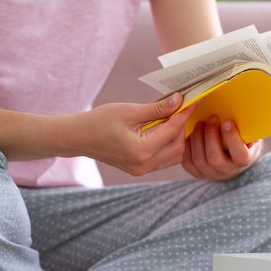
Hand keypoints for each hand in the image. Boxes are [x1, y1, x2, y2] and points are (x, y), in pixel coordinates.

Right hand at [79, 93, 195, 175]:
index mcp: (141, 150)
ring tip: (169, 120)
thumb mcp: (129, 111)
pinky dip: (168, 146)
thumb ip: (157, 108)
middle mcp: (144, 164)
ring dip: (176, 138)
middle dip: (181, 127)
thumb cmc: (100, 121)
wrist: (79, 137)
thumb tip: (178, 100)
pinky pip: (163, 160)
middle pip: (178, 146)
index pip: (172, 131)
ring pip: (173, 156)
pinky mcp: (139, 170)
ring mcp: (141, 170)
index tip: (192, 100)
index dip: (184, 114)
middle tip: (178, 109)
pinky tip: (162, 131)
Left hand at [181, 116, 261, 179]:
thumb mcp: (248, 132)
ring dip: (197, 138)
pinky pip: (187, 162)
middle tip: (212, 118)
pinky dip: (187, 146)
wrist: (231, 155)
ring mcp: (211, 174)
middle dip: (210, 135)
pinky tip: (190, 133)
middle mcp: (227, 171)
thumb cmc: (240, 137)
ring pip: (199, 160)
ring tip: (200, 123)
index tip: (227, 122)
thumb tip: (241, 111)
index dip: (233, 139)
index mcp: (243, 161)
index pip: (240, 155)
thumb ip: (245, 127)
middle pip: (215, 158)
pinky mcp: (197, 172)